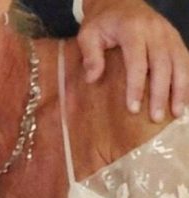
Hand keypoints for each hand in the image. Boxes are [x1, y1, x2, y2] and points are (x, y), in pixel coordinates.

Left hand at [78, 0, 188, 121]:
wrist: (119, 2)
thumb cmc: (101, 23)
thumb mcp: (88, 35)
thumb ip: (90, 55)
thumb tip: (92, 79)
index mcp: (132, 30)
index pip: (137, 62)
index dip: (136, 86)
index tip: (133, 108)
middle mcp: (155, 31)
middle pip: (162, 65)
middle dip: (160, 93)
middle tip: (155, 117)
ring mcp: (169, 33)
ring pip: (180, 63)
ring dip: (180, 89)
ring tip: (176, 112)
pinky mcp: (175, 38)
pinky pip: (185, 59)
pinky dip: (186, 79)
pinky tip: (184, 98)